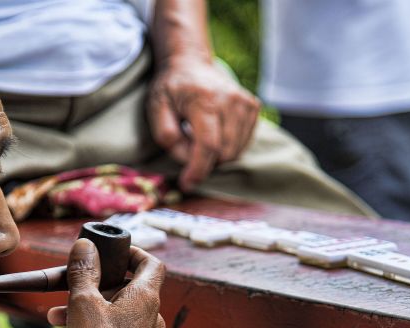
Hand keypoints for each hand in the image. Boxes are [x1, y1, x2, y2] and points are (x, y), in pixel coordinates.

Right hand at [47, 242, 164, 327]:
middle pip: (125, 290)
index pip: (150, 262)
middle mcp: (152, 318)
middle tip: (66, 291)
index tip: (109, 254)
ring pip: (116, 316)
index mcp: (146, 298)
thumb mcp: (83, 303)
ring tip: (57, 319)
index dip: (131, 253)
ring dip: (87, 312)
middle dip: (93, 288)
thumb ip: (84, 271)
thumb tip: (86, 246)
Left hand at [147, 56, 259, 191]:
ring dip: (216, 155)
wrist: (191, 61)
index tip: (187, 184)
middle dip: (205, 161)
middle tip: (187, 149)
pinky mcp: (253, 106)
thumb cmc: (171, 87)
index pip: (208, 145)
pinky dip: (228, 146)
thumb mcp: (156, 108)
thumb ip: (167, 136)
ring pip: (236, 151)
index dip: (198, 170)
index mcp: (205, 99)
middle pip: (224, 152)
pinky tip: (215, 133)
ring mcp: (245, 102)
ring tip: (199, 137)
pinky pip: (243, 143)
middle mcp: (231, 99)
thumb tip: (187, 159)